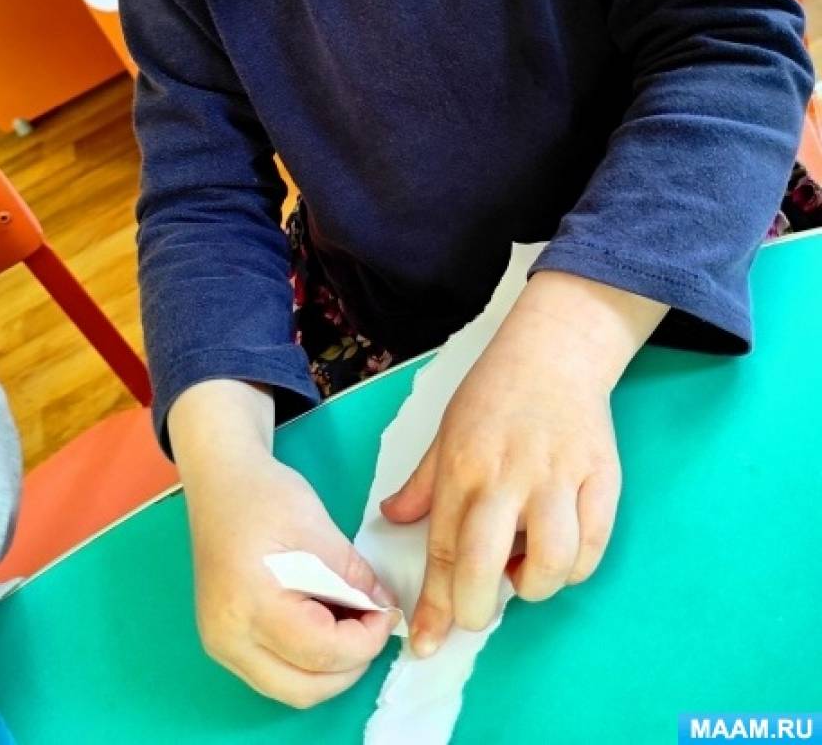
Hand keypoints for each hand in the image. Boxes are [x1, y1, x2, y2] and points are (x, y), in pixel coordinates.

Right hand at [170, 381, 398, 707]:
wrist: (221, 482)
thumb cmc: (266, 496)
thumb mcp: (319, 529)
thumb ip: (354, 576)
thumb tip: (383, 609)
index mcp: (251, 603)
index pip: (321, 652)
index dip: (366, 640)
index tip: (388, 613)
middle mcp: (228, 638)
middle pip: (304, 689)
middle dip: (351, 666)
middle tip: (374, 625)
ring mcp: (221, 646)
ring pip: (290, 689)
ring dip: (330, 669)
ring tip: (352, 625)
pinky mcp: (225, 643)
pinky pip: (275, 673)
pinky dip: (308, 662)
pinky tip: (326, 626)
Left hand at [380, 271, 666, 656]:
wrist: (556, 350)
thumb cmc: (494, 393)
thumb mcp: (446, 431)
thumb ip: (423, 483)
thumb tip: (391, 519)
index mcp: (464, 467)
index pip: (445, 549)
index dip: (436, 605)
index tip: (428, 642)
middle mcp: (509, 476)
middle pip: (488, 565)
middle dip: (478, 608)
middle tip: (479, 610)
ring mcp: (560, 478)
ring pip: (552, 563)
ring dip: (534, 584)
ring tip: (522, 567)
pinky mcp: (603, 479)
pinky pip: (593, 546)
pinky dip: (575, 565)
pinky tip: (559, 551)